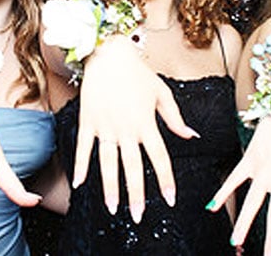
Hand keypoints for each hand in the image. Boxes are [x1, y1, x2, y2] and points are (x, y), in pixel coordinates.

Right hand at [73, 35, 197, 222]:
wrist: (108, 53)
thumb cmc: (138, 73)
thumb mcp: (162, 92)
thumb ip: (175, 117)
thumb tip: (192, 136)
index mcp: (146, 123)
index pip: (159, 157)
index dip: (165, 180)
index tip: (170, 199)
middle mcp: (125, 128)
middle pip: (132, 168)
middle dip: (136, 195)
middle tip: (139, 217)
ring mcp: (104, 126)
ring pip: (108, 163)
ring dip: (110, 187)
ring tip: (112, 209)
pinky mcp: (88, 121)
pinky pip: (83, 148)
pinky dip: (80, 166)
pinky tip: (78, 184)